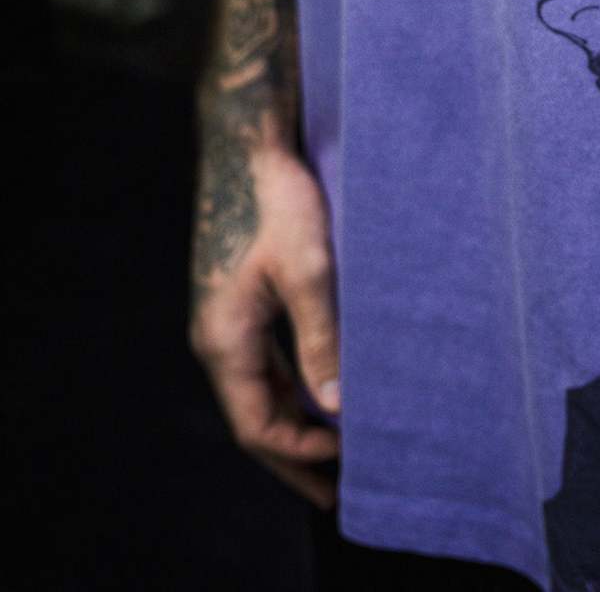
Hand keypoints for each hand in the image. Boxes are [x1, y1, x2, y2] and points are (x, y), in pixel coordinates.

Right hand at [188, 137, 340, 508]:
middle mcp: (216, 336)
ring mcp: (224, 317)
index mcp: (225, 340)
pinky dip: (287, 385)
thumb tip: (335, 407)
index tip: (345, 462)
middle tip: (330, 493)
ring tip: (329, 448)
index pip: (256, 424)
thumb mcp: (309, 269)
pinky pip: (260, 360)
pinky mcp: (237, 296)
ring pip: (256, 388)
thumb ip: (322, 339)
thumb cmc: (279, 200)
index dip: (298, 451)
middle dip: (291, 454)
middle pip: (252, 416)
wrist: (248, 144)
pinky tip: (315, 389)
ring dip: (290, 420)